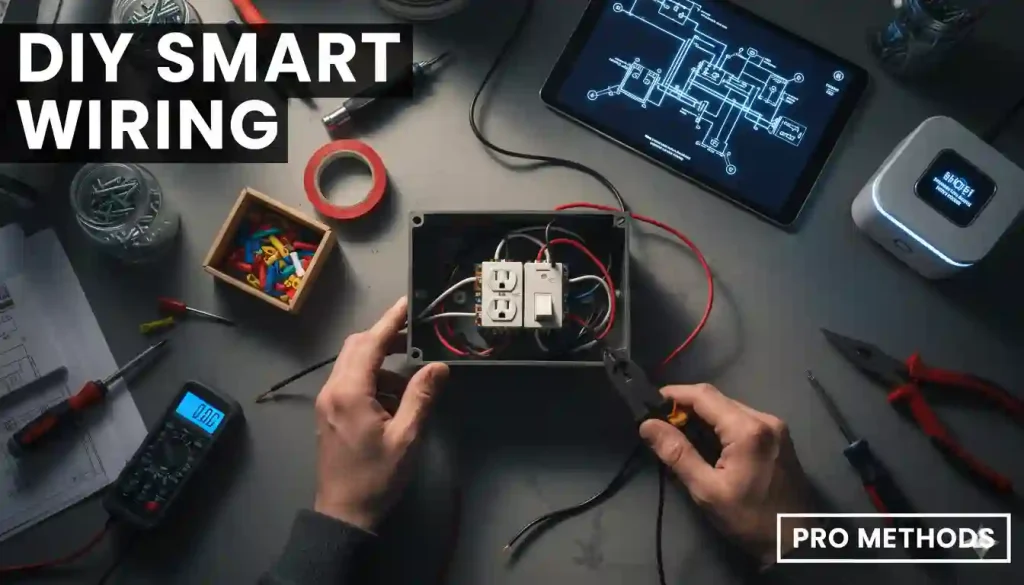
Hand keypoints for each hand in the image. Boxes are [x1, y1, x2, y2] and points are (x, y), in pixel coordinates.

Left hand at [313, 297, 449, 531]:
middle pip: (357, 347)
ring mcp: (328, 402)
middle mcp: (332, 390)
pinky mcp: (330, 413)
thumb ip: (421, 396)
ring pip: (353, 365)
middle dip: (386, 338)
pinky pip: (351, 382)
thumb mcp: (407, 437)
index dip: (390, 321)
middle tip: (416, 337)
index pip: (370, 343)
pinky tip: (395, 400)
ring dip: (382, 364)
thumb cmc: (376, 477)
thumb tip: (438, 366)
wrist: (343, 514)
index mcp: (349, 392)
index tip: (407, 304)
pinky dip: (374, 381)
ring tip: (412, 383)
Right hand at [639, 384, 815, 566]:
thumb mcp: (707, 491)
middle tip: (660, 423)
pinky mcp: (779, 437)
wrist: (796, 542)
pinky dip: (721, 425)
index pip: (704, 396)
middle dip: (686, 407)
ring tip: (679, 433)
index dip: (674, 394)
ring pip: (730, 408)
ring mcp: (775, 427)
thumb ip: (677, 454)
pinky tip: (707, 442)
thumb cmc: (750, 520)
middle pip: (717, 400)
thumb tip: (648, 425)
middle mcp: (765, 419)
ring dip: (703, 416)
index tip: (650, 403)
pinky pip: (743, 420)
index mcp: (748, 429)